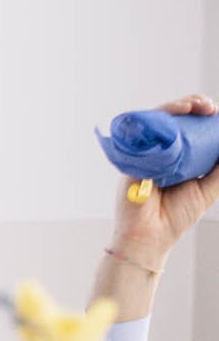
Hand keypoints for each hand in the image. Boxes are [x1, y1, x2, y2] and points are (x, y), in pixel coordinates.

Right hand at [107, 93, 218, 269]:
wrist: (150, 235)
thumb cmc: (176, 216)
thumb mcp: (209, 188)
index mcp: (178, 158)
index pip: (190, 130)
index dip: (203, 117)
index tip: (216, 113)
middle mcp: (160, 152)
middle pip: (174, 120)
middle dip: (193, 105)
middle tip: (209, 107)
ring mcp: (144, 153)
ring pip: (157, 120)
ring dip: (176, 107)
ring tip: (195, 105)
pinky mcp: (131, 158)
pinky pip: (141, 133)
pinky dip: (156, 119)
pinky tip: (173, 114)